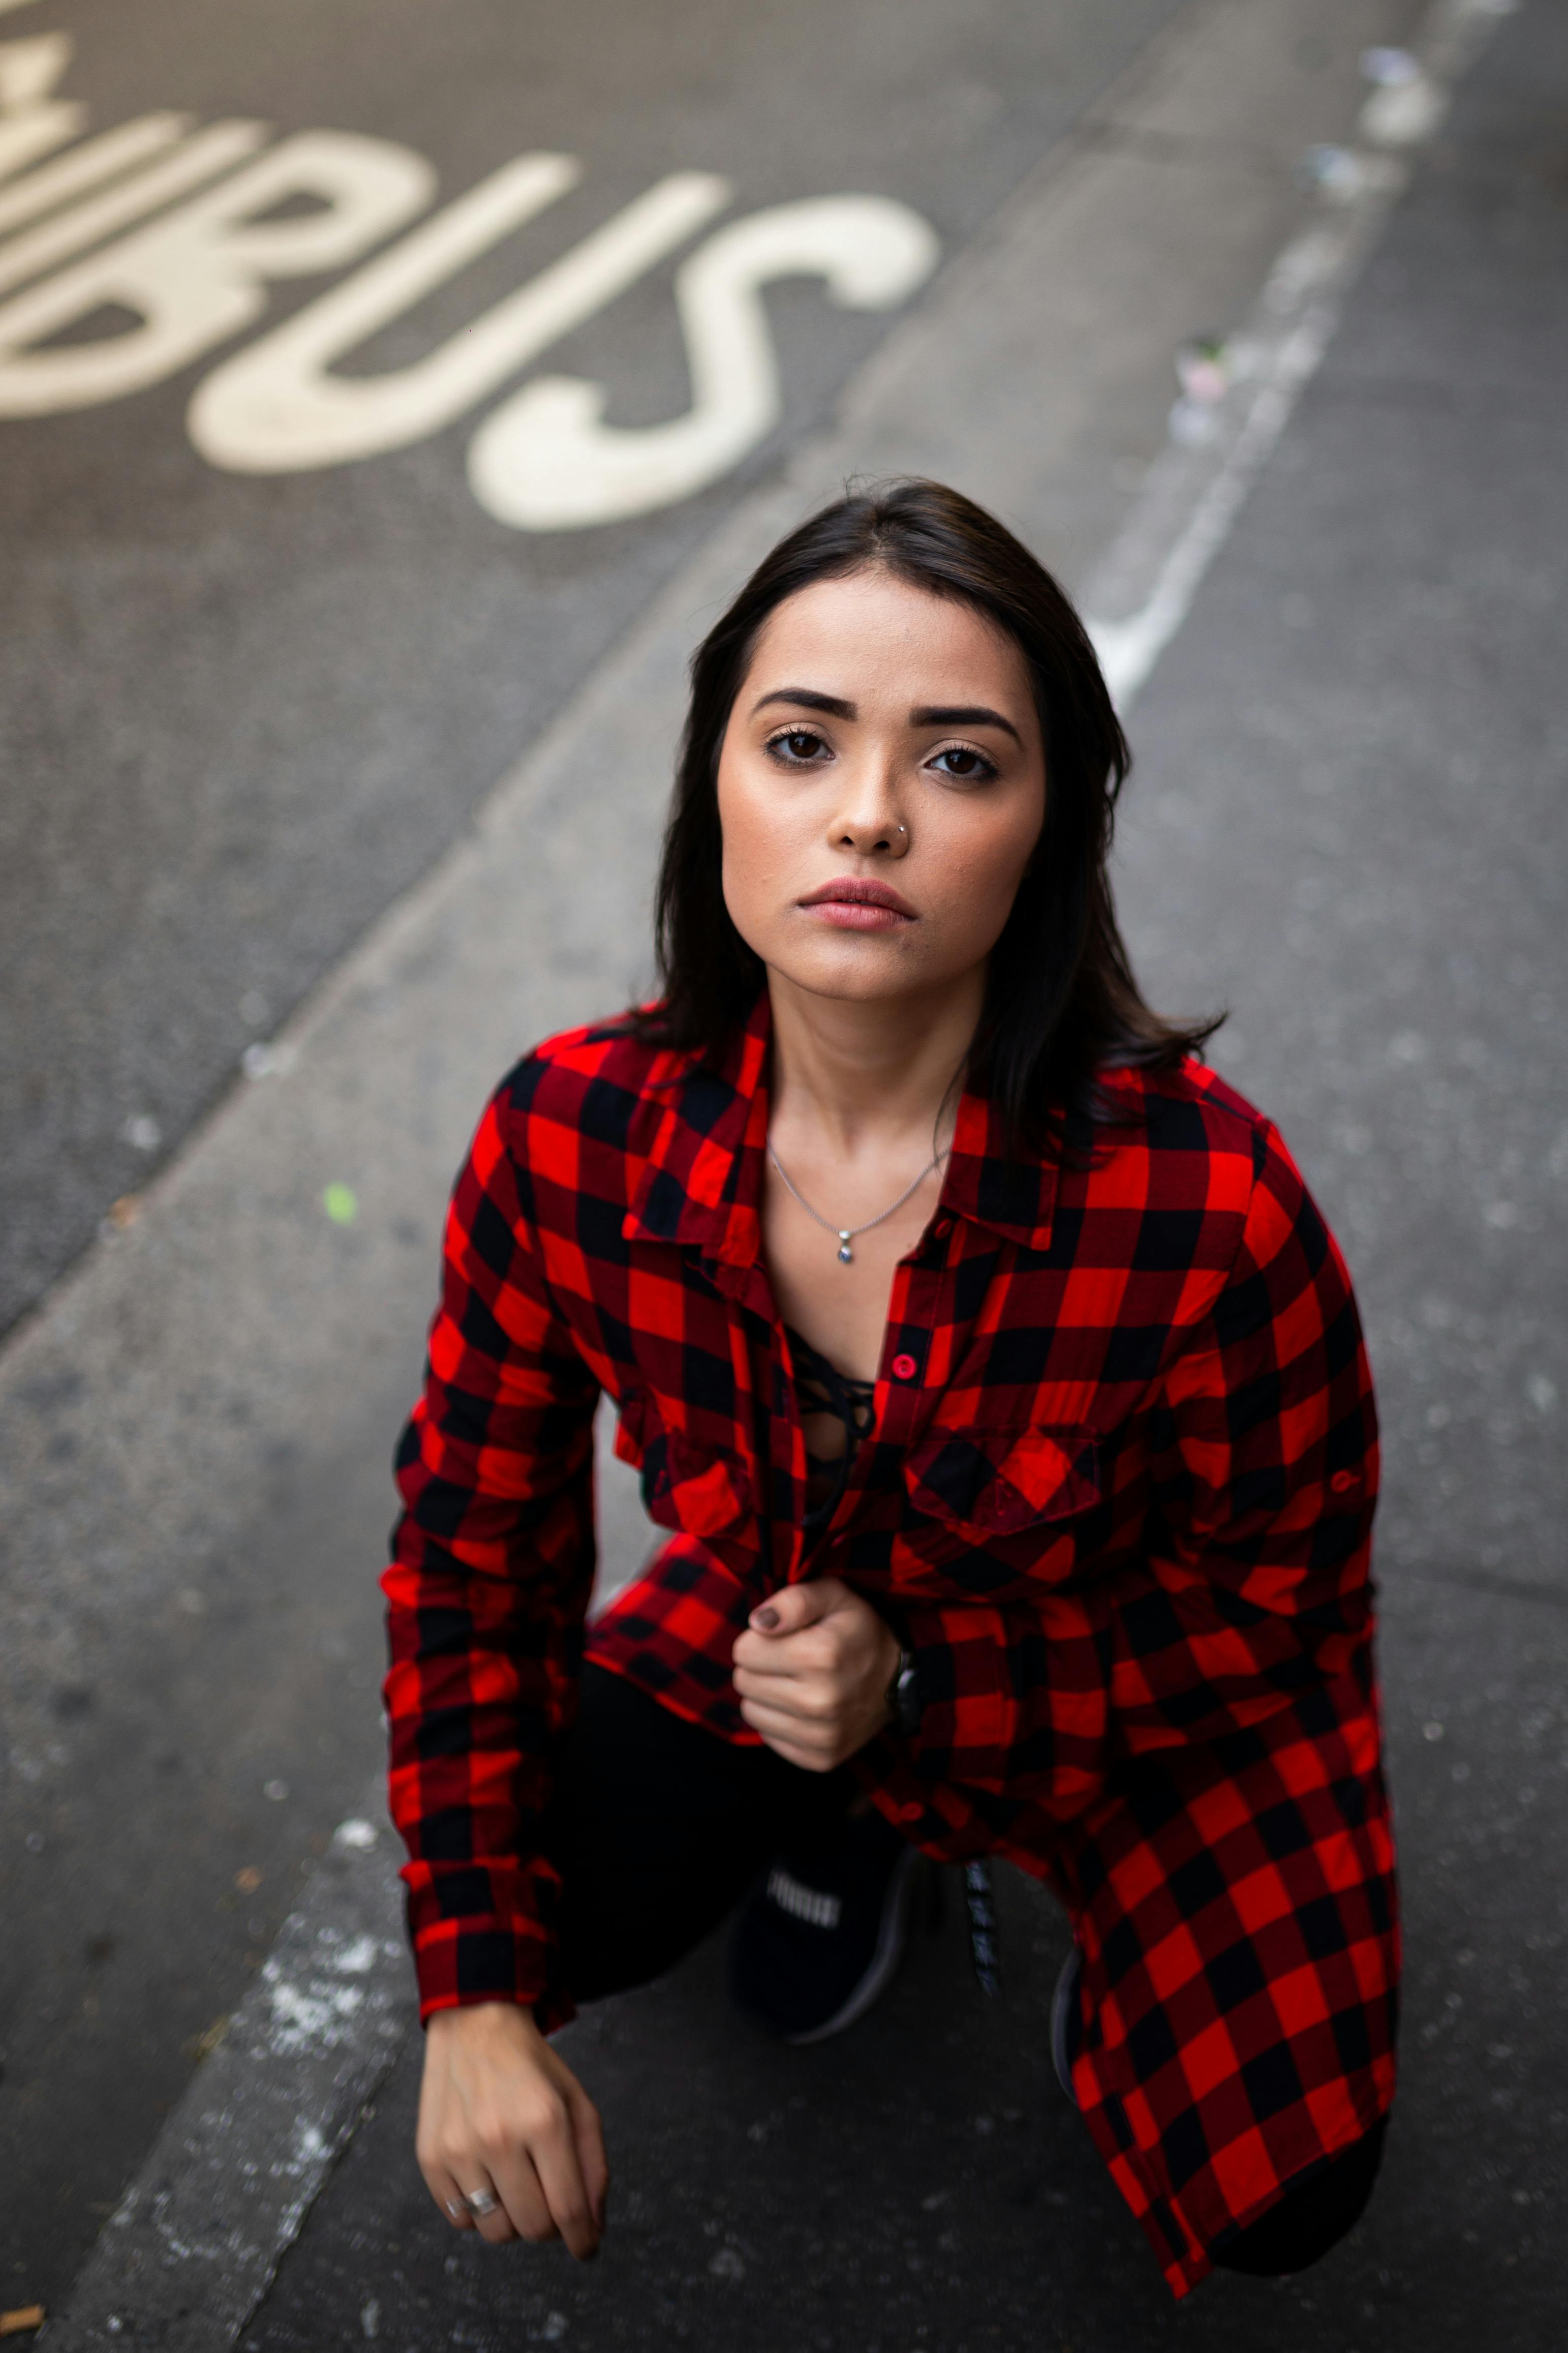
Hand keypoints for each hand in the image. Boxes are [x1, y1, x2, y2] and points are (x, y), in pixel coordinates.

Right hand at [417, 2002, 607, 2258]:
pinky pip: (460, 2219)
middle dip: (550, 2227)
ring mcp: (459, 2148)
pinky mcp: (430, 2157)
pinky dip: (479, 2213)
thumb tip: (593, 2225)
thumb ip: (593, 2165)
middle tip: (550, 2203)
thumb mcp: (577, 2102)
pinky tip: (487, 2179)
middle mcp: (499, 2136)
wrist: (475, 2025)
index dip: (583, 2240)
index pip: (567, 2209)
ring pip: (495, 2231)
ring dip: (514, 2221)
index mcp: (544, 2120)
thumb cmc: (533, 2068)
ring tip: (517, 2186)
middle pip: (532, 2227)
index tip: (587, 2247)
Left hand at [731, 1577, 900, 1770]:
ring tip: (796, 1682)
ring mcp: (822, 1735)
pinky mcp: (820, 1759)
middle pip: (743, 1682)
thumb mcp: (832, 1595)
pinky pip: (767, 1737)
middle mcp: (820, 1701)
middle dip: (760, 1666)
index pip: (743, 1651)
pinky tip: (803, 1708)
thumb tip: (757, 1622)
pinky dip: (779, 1721)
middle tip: (791, 1660)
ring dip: (765, 1695)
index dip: (759, 1639)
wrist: (897, 1680)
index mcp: (820, 1655)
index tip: (785, 1638)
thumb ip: (794, 1600)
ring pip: (751, 1711)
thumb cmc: (856, 1631)